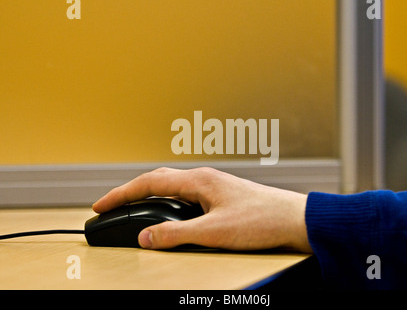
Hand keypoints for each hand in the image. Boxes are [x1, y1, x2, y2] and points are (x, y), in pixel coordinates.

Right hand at [92, 167, 311, 251]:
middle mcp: (205, 179)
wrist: (294, 220)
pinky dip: (168, 204)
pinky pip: (185, 197)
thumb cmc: (262, 220)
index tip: (101, 203)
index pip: (150, 182)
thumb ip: (178, 235)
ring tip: (133, 210)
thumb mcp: (214, 232)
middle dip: (131, 193)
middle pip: (158, 181)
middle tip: (111, 206)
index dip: (122, 193)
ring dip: (149, 198)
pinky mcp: (221, 198)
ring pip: (172, 188)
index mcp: (199, 181)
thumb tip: (146, 238)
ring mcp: (214, 188)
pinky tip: (169, 214)